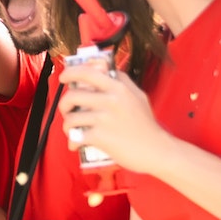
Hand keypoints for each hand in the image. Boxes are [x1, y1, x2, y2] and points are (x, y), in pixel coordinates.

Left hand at [56, 57, 168, 173]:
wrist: (156, 150)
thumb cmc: (146, 124)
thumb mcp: (138, 95)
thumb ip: (121, 80)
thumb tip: (101, 69)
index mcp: (118, 87)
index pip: (87, 72)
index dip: (70, 72)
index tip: (64, 78)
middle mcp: (110, 99)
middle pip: (72, 95)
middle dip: (64, 104)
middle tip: (67, 110)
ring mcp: (104, 118)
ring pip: (71, 118)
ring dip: (67, 125)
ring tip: (72, 130)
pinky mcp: (100, 136)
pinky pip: (76, 136)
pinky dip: (73, 141)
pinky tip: (76, 144)